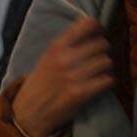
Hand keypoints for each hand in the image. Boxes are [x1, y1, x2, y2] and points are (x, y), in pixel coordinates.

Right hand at [12, 17, 113, 136]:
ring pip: (106, 62)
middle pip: (102, 45)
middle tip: (97, 58)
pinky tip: (98, 84)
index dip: (97, 28)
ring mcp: (72, 76)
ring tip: (97, 73)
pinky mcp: (80, 93)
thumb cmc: (40, 83)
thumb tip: (91, 30)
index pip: (87, 25)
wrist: (29, 111)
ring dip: (105, 68)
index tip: (98, 33)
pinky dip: (106, 82)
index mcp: (56, 47)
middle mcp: (64, 59)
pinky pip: (107, 80)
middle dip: (102, 52)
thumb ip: (65, 45)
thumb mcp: (46, 58)